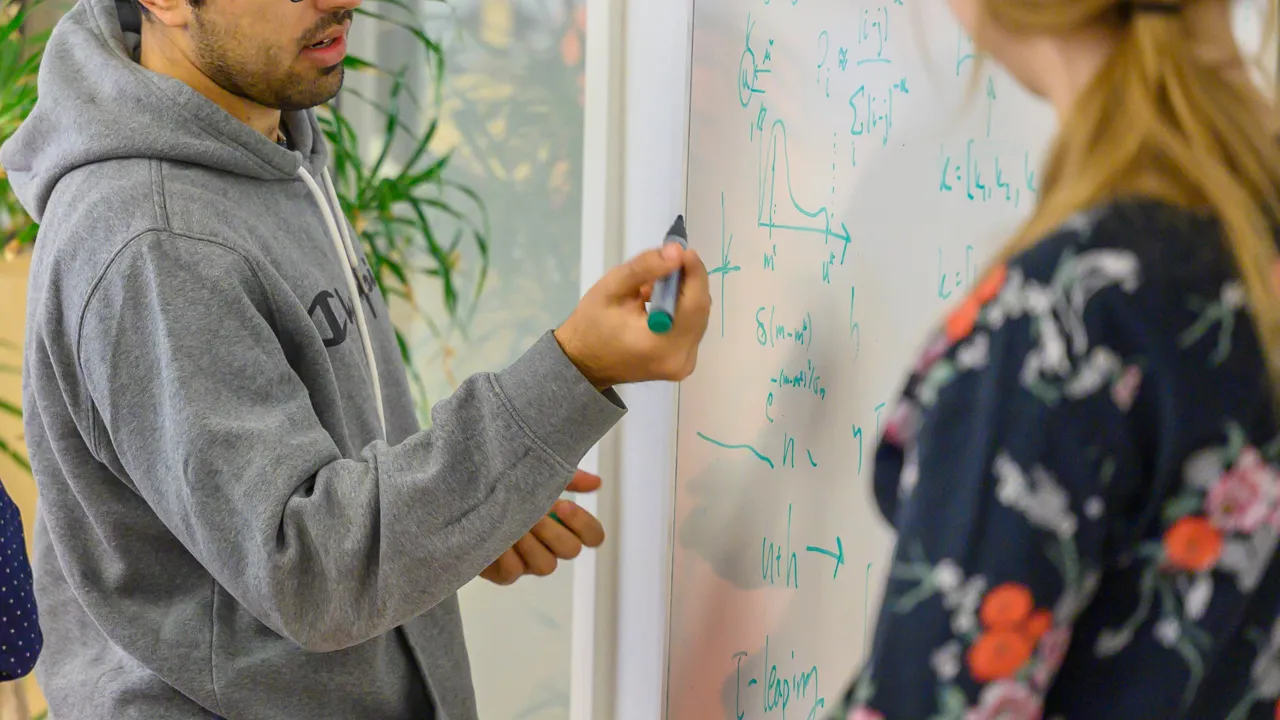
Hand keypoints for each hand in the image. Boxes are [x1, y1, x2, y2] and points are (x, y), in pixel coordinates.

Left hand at [480, 469, 605, 585]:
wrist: (464, 501)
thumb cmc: (507, 490)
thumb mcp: (537, 479)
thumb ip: (568, 479)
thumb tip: (597, 482)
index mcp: (563, 526)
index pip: (593, 536)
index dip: (584, 524)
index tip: (563, 505)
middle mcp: (550, 548)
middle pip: (571, 550)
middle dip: (552, 530)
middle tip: (533, 514)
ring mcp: (529, 564)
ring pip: (546, 566)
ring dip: (530, 543)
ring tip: (513, 524)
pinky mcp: (505, 574)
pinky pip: (513, 572)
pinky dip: (505, 553)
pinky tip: (495, 536)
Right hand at [555, 241, 711, 389]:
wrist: (584, 364)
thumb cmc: (591, 326)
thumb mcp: (611, 289)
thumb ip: (645, 268)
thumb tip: (677, 252)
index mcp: (660, 345)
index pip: (693, 304)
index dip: (694, 274)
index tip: (685, 250)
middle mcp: (680, 359)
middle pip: (700, 311)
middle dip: (689, 282)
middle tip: (669, 262)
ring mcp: (684, 364)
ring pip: (698, 318)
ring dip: (684, 295)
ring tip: (655, 285)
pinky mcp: (683, 363)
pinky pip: (691, 328)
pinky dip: (681, 310)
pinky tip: (659, 302)